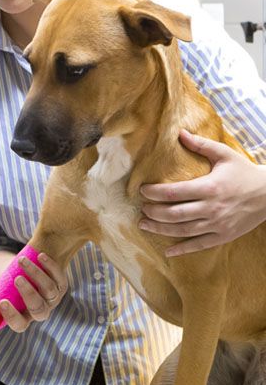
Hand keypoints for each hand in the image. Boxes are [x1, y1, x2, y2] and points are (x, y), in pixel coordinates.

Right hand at [0, 252, 67, 332]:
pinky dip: (50, 266)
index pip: (19, 324)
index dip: (11, 316)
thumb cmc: (11, 284)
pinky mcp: (61, 284)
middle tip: (17, 279)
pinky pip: (58, 277)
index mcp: (24, 317)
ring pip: (48, 290)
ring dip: (35, 274)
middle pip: (38, 309)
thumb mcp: (2, 292)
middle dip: (28, 294)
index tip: (2, 302)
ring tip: (22, 260)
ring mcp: (53, 298)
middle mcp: (41, 310)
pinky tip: (40, 256)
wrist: (30, 270)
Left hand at [139, 129, 265, 256]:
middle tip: (142, 209)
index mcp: (210, 187)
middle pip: (175, 214)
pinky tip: (167, 252)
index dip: (155, 193)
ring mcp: (217, 224)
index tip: (142, 191)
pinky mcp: (223, 236)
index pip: (175, 192)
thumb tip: (179, 133)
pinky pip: (199, 245)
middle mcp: (212, 208)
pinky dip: (182, 250)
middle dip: (154, 212)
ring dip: (160, 229)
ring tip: (144, 225)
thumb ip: (201, 145)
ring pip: (183, 231)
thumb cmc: (243, 172)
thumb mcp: (224, 154)